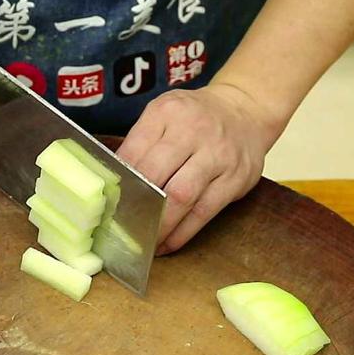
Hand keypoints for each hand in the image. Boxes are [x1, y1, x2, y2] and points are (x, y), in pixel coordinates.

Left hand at [116, 83, 283, 254]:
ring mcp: (218, 155)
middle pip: (156, 175)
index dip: (119, 182)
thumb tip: (113, 184)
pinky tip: (168, 244)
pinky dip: (183, 233)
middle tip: (122, 228)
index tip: (108, 204)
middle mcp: (194, 131)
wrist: (245, 110)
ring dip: (159, 226)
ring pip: (182, 197)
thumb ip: (139, 143)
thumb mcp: (163, 114)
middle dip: (136, 206)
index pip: (134, 151)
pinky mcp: (236, 179)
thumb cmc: (195, 118)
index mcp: (168, 112)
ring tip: (144, 243)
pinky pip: (204, 212)